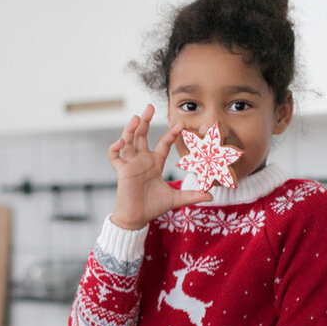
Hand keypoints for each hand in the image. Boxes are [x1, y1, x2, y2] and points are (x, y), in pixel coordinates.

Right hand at [107, 104, 211, 230]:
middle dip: (145, 121)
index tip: (181, 124)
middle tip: (150, 107)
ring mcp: (131, 164)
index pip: (163, 144)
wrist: (137, 218)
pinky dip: (115, 147)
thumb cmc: (153, 207)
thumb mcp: (176, 199)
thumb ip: (192, 195)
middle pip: (142, 135)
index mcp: (155, 163)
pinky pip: (114, 156)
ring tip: (137, 118)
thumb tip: (211, 195)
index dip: (171, 134)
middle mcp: (142, 160)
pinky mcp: (121, 171)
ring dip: (131, 129)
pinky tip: (122, 142)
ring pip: (128, 141)